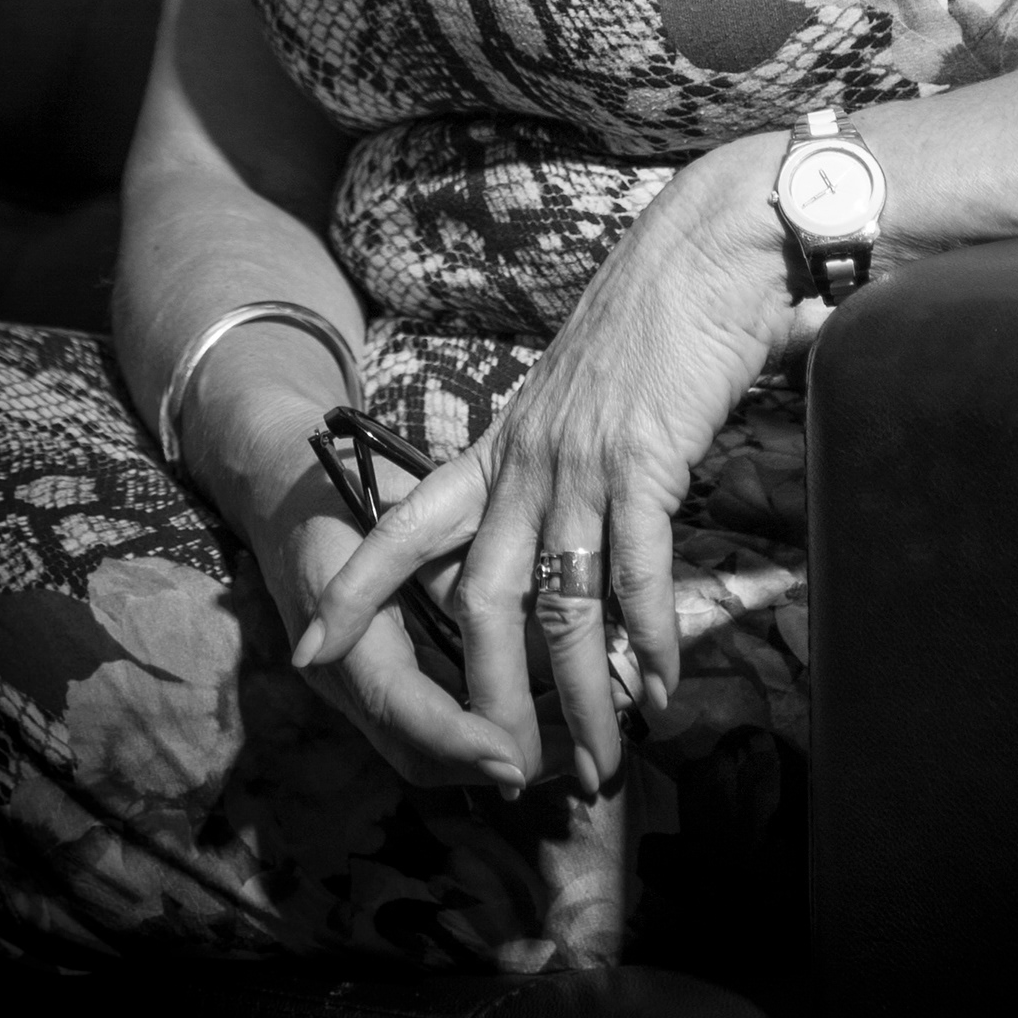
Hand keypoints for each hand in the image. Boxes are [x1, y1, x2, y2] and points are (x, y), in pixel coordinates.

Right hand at [244, 408, 527, 790]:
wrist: (286, 501)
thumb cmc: (348, 494)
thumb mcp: (396, 517)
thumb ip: (447, 570)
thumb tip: (523, 620)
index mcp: (341, 627)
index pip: (396, 705)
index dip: (456, 737)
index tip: (514, 756)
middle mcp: (341, 677)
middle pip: (413, 752)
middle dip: (487, 765)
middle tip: (565, 759)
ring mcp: (352, 691)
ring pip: (421, 756)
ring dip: (490, 762)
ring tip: (564, 751)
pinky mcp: (373, 689)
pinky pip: (424, 734)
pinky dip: (477, 741)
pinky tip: (535, 727)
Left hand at [295, 133, 794, 794]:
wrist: (708, 246)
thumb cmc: (657, 317)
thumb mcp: (583, 394)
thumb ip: (566, 461)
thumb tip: (573, 527)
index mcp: (504, 443)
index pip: (406, 526)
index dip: (355, 592)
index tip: (309, 650)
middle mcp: (528, 460)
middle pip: (482, 603)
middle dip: (490, 698)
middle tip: (509, 771)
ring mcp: (582, 462)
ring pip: (561, 606)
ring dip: (582, 697)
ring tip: (601, 761)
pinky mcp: (644, 460)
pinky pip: (634, 572)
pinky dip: (646, 639)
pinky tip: (660, 685)